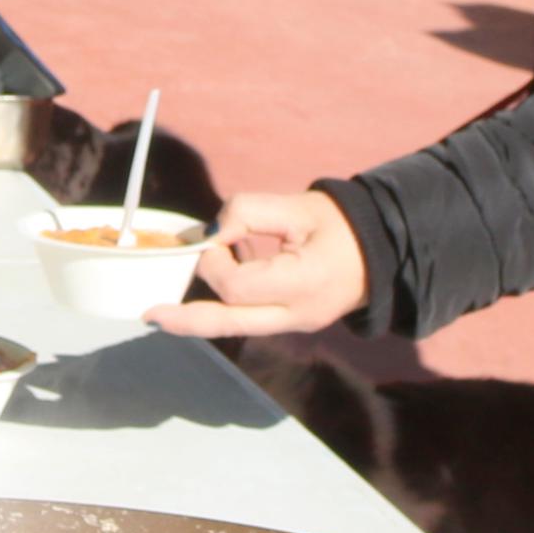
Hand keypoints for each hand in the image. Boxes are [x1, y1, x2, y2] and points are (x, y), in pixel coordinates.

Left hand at [154, 189, 370, 336]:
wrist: (383, 251)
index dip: (213, 262)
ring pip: (237, 327)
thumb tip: (209, 233)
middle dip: (186, 320)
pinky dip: (227, 305)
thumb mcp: (297, 205)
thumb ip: (248, 212)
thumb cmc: (340, 223)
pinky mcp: (293, 324)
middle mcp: (299, 314)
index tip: (214, 239)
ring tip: (175, 299)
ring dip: (203, 312)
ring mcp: (296, 324)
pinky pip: (250, 320)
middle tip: (150, 314)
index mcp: (304, 283)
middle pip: (230, 324)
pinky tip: (220, 279)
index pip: (237, 287)